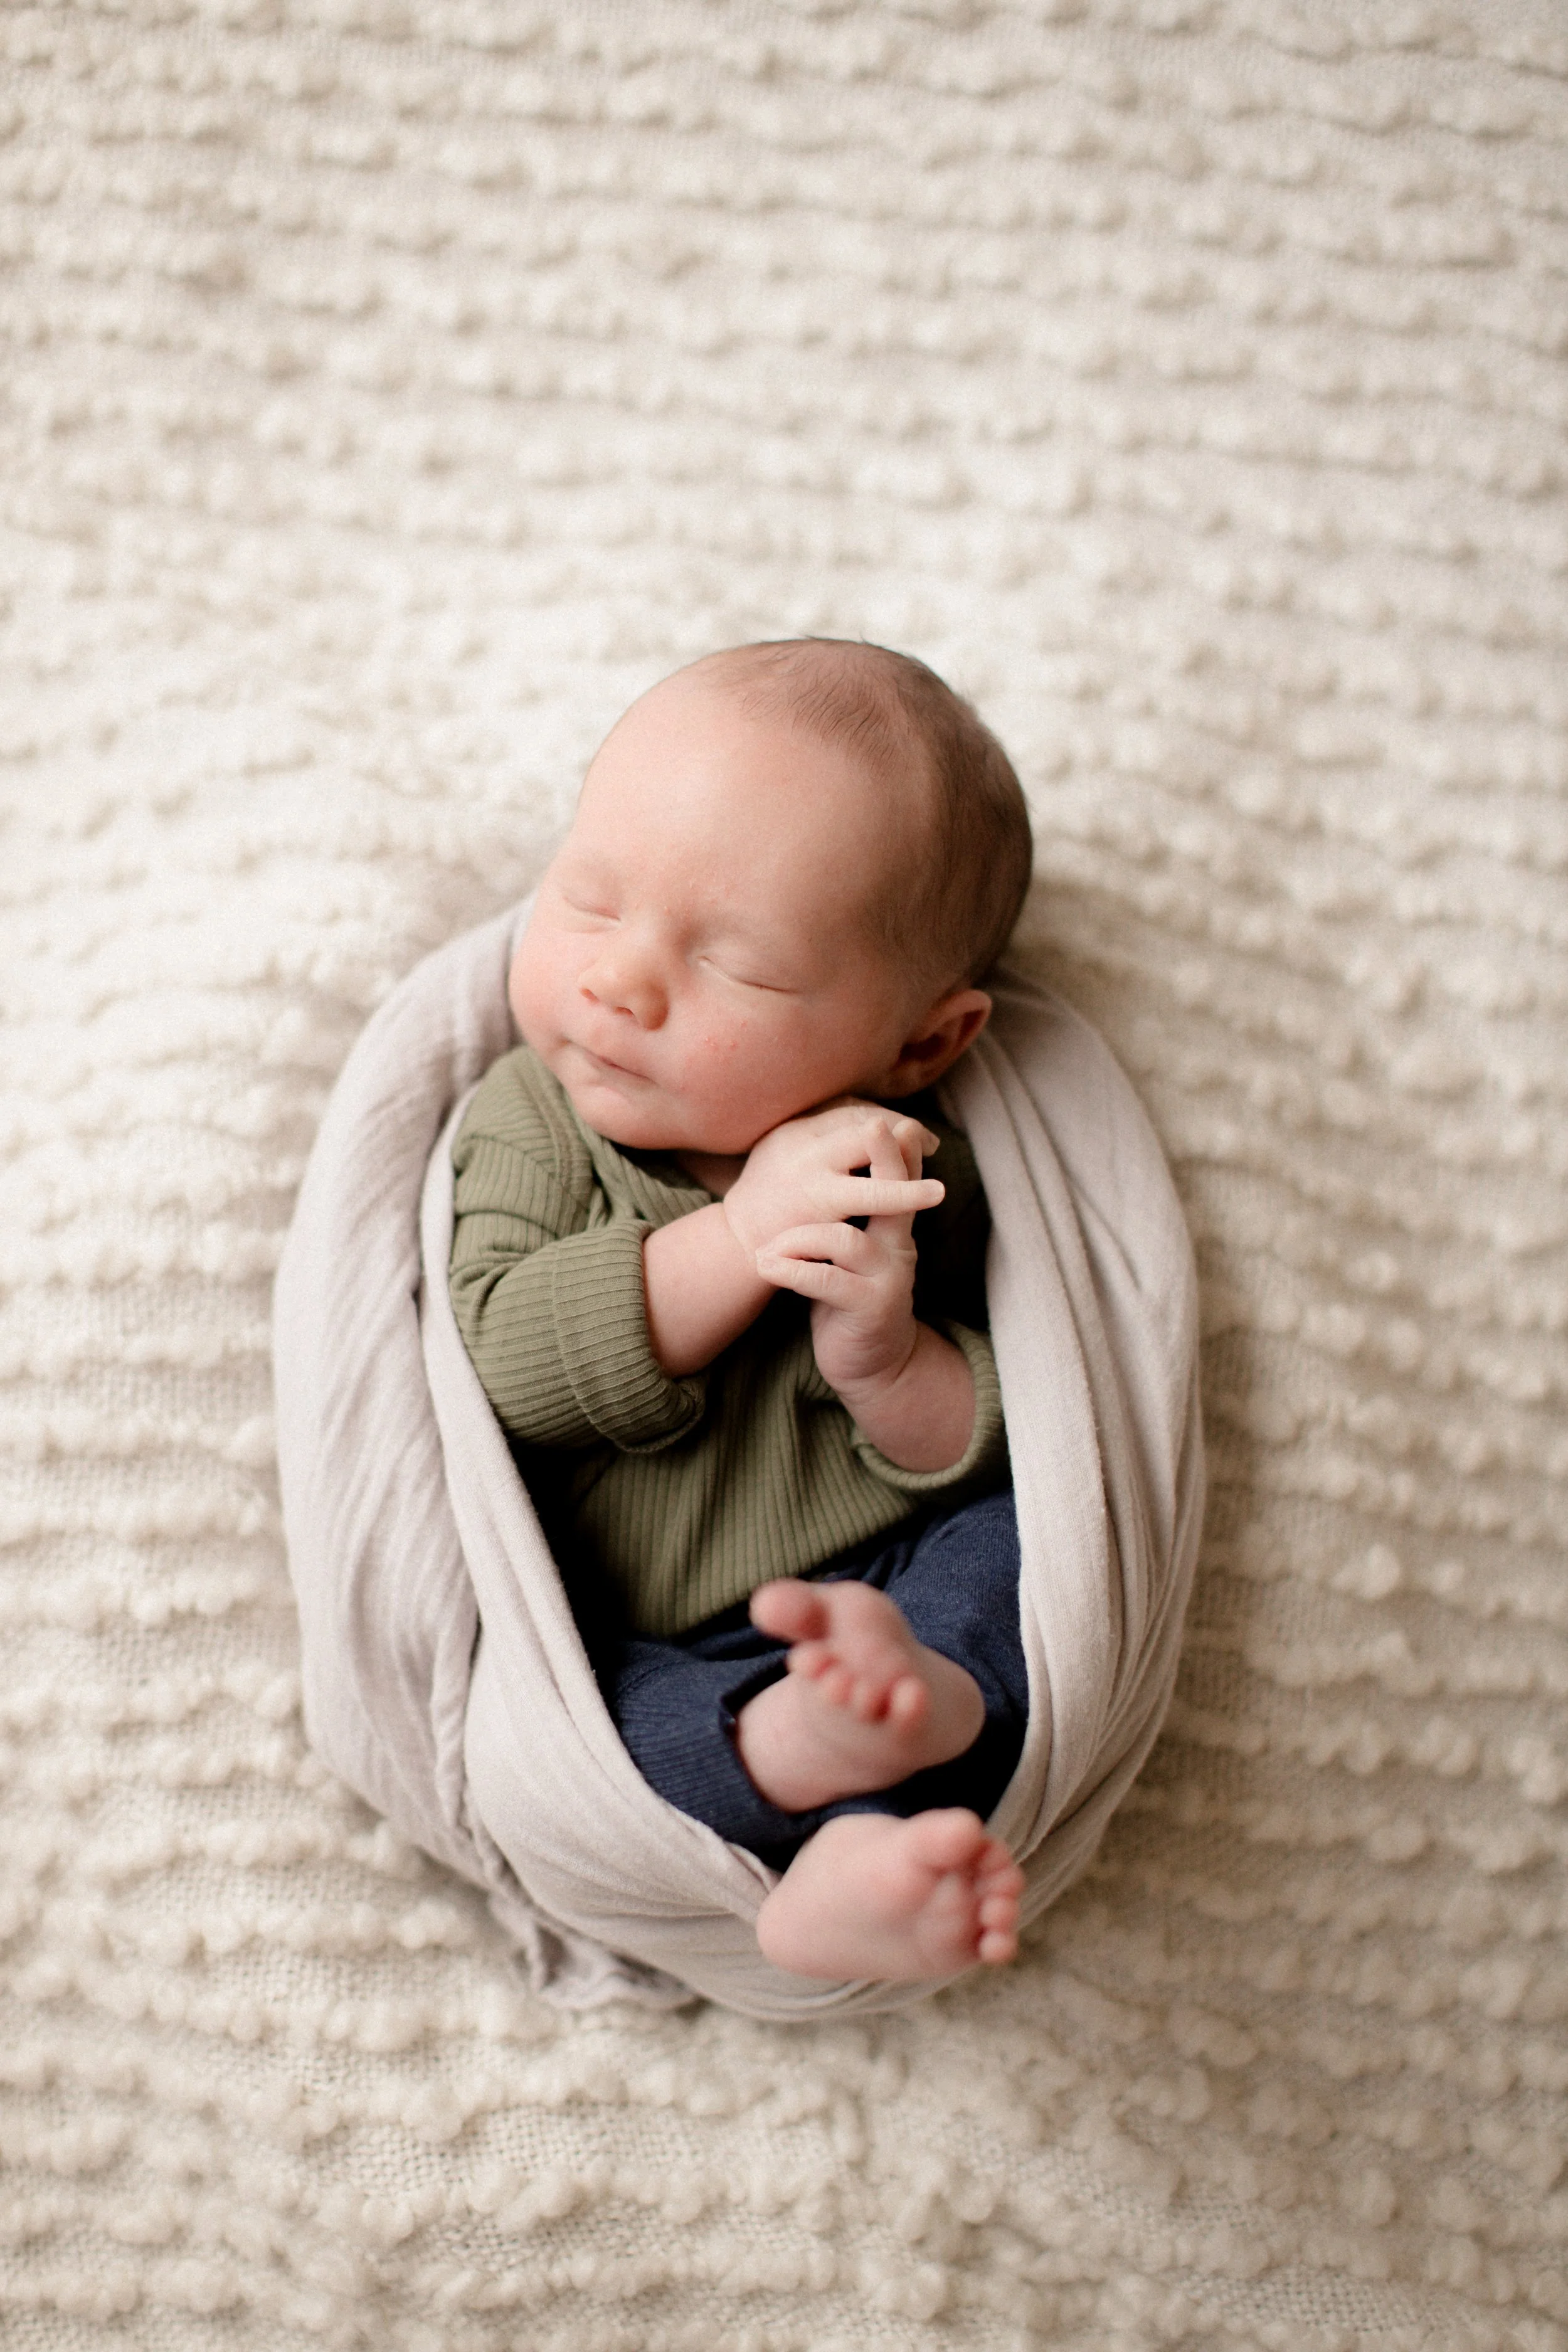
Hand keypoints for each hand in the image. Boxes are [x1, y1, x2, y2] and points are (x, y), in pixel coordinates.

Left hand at [748, 1109, 936, 1399]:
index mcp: (892, 1228)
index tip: (884, 1112)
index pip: (900, 1177)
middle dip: (885, 1159)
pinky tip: (766, 1268)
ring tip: (767, 1249)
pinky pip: (826, 1281)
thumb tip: (833, 1156)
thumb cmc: (851, 1294)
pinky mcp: (867, 1308)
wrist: (871, 1362)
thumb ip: (853, 1210)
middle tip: (872, 1127)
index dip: (897, 1145)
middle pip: (896, 1194)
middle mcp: (898, 1247)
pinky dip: (792, 1270)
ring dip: (799, 1237)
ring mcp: (886, 1278)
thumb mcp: (856, 1249)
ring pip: (845, 1239)